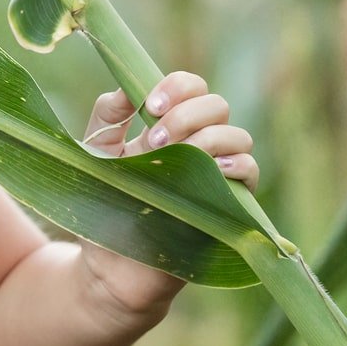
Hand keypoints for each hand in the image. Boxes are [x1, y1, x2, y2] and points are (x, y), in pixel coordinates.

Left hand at [81, 69, 259, 193]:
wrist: (109, 259)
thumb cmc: (102, 203)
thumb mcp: (96, 153)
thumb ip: (108, 116)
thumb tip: (126, 86)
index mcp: (169, 126)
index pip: (191, 88)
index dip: (177, 87)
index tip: (150, 105)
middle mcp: (198, 143)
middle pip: (217, 105)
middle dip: (186, 115)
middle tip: (155, 140)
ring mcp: (216, 172)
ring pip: (238, 135)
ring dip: (208, 138)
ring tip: (174, 158)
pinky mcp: (230, 203)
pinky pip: (250, 171)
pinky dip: (237, 163)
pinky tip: (214, 168)